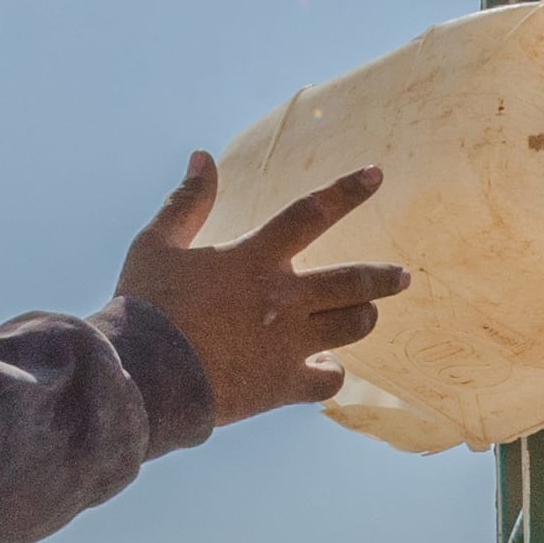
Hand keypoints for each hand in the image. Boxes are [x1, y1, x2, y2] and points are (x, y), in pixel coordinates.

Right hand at [114, 152, 405, 418]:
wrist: (141, 377)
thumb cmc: (144, 306)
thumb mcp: (156, 244)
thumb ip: (186, 201)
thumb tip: (202, 157)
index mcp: (254, 259)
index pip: (311, 213)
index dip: (346, 191)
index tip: (376, 175)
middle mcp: (282, 299)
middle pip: (353, 282)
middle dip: (384, 277)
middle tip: (402, 277)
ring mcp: (288, 344)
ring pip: (352, 327)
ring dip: (363, 318)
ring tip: (366, 315)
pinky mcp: (283, 385)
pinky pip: (329, 380)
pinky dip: (330, 372)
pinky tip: (324, 368)